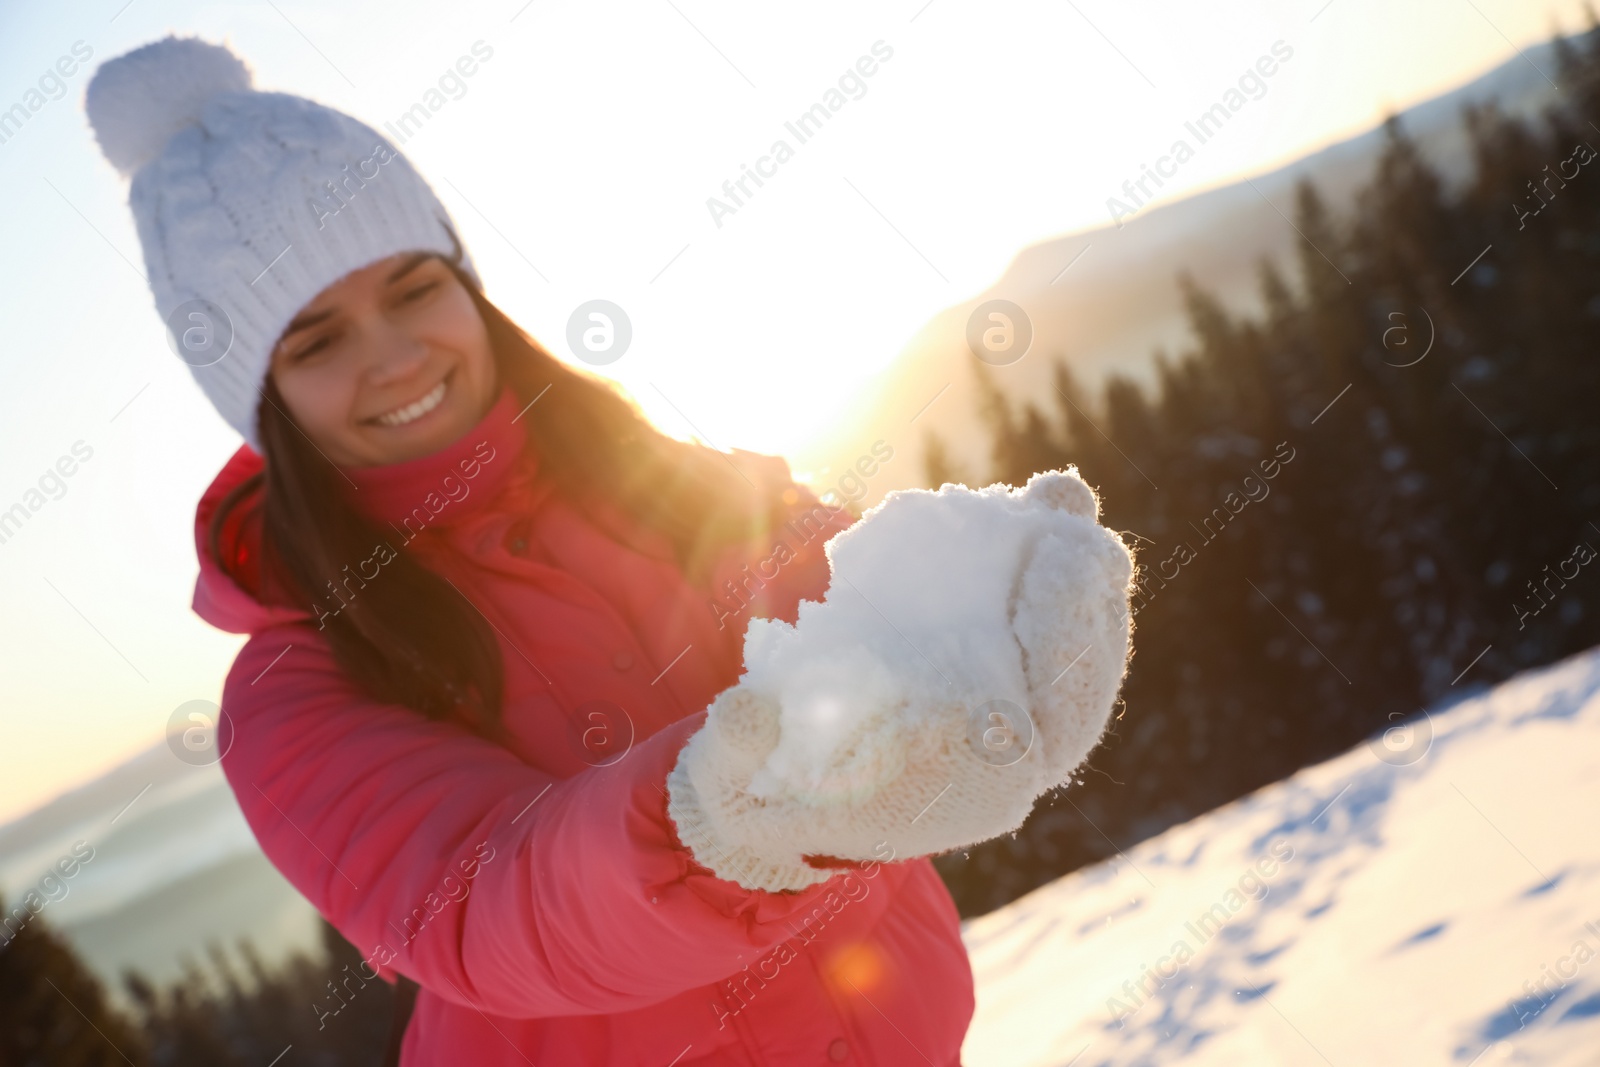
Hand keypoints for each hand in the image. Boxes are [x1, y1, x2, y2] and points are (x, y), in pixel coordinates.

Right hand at [665, 469, 1135, 891]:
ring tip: (1062, 497)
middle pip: (1083, 678)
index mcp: (969, 795)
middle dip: (1085, 594)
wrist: (775, 804)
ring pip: (1080, 650)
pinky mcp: (1000, 683)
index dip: (1063, 638)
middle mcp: (1010, 767)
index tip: (1054, 559)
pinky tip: (1043, 503)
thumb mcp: (732, 779)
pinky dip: (1049, 568)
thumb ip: (734, 751)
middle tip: (1068, 518)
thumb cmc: (760, 791)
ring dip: (1079, 573)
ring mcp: (1015, 725)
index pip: (1051, 720)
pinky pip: (1046, 628)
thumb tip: (749, 713)